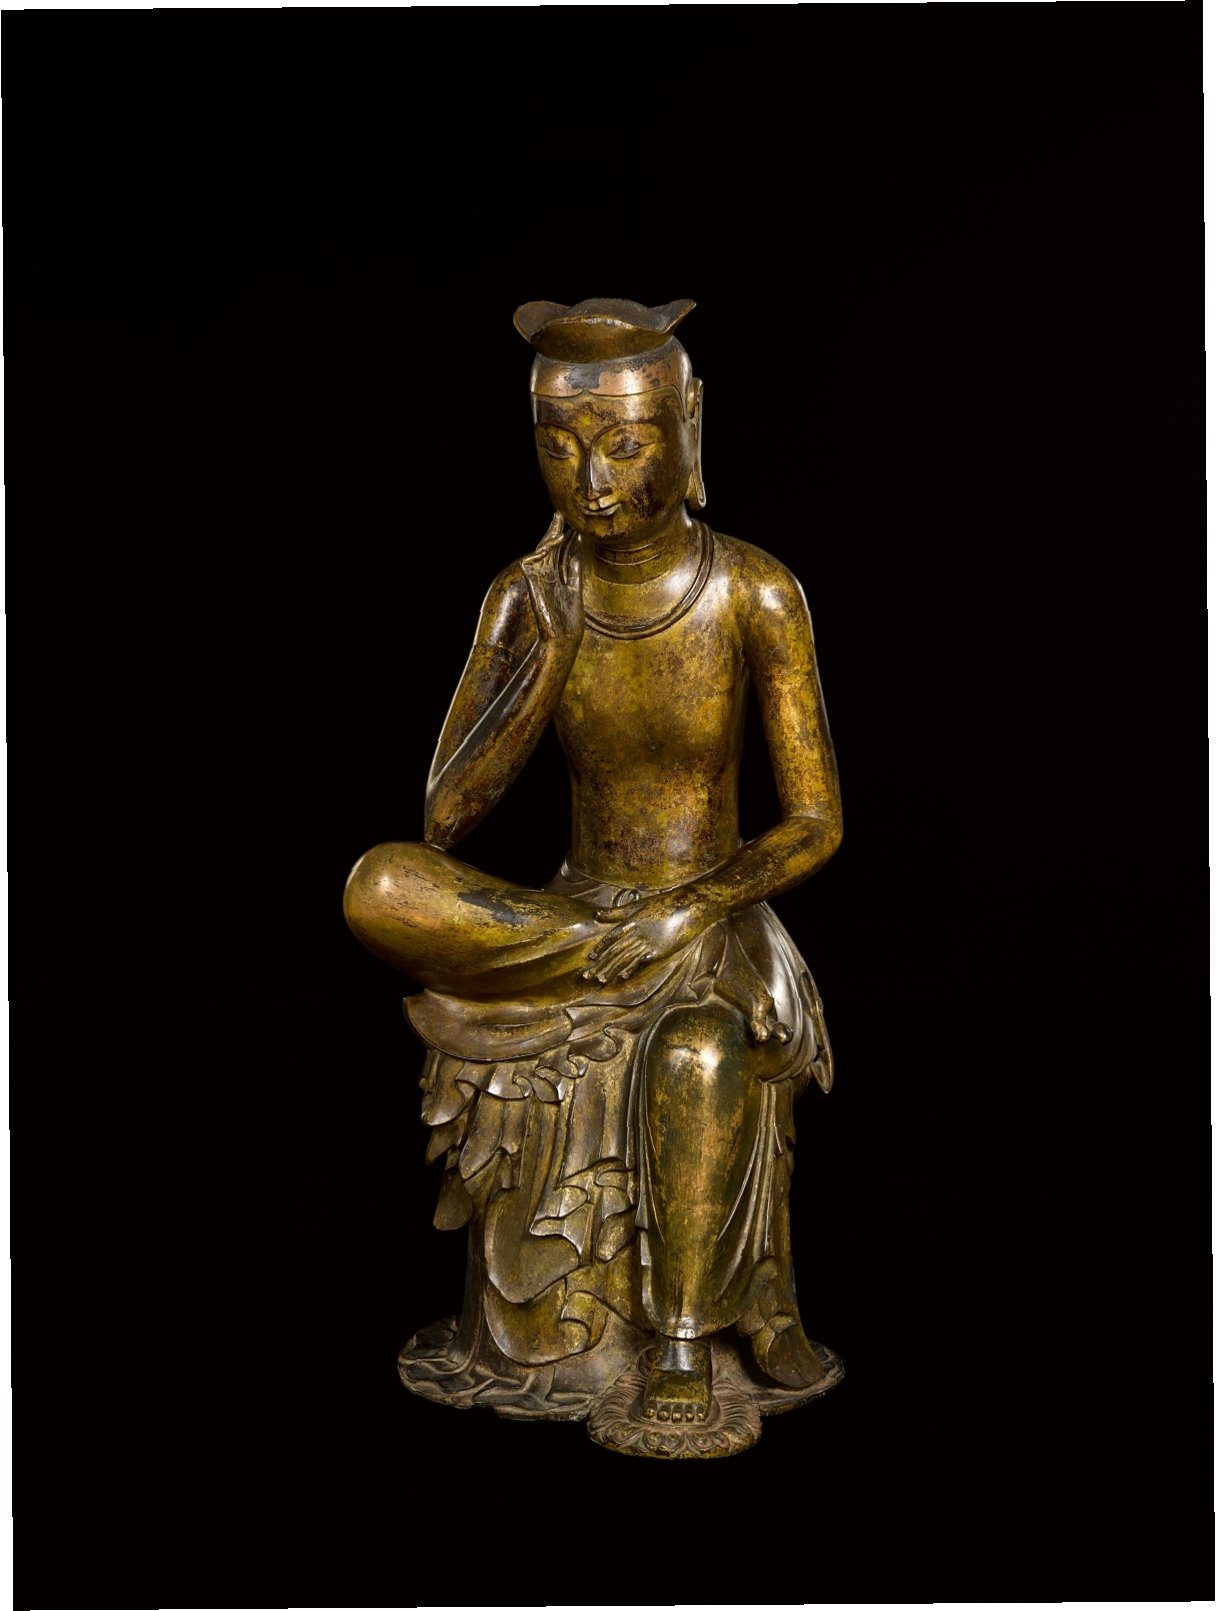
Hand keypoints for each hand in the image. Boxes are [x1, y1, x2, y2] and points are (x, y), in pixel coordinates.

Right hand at [520, 513, 583, 646]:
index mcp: (558, 577)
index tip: (573, 523)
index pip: (561, 553)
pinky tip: (551, 543)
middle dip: (555, 531)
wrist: (562, 639)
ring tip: (560, 528)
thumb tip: (578, 550)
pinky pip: (530, 564)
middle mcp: (547, 576)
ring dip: (550, 539)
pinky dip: (539, 553)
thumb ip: (573, 570)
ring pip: (541, 553)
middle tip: (561, 513)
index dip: (567, 538)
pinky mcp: (533, 585)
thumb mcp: (574, 588)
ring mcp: (540, 580)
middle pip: (550, 548)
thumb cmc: (568, 620)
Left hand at [582, 887, 721, 983]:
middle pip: (614, 951)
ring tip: (600, 979)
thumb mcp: (640, 905)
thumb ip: (618, 912)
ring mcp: (647, 943)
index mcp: (632, 921)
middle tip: (587, 975)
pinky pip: (641, 962)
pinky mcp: (658, 950)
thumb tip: (597, 914)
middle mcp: (637, 933)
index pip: (611, 937)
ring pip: (625, 958)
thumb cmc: (666, 903)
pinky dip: (630, 969)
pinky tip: (622, 976)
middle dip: (600, 964)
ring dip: (612, 970)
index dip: (601, 948)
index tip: (591, 958)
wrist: (690, 907)